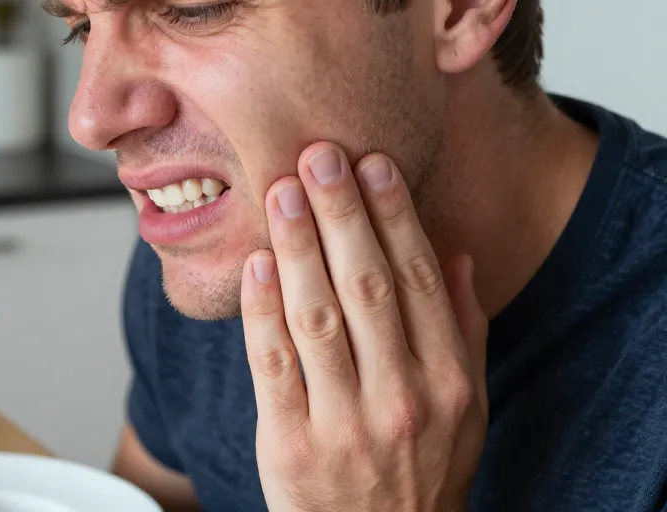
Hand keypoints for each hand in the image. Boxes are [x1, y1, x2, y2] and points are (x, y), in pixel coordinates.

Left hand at [240, 142, 488, 511]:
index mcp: (446, 381)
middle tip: (318, 155)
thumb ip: (462, 330)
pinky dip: (263, 312)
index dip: (393, 217)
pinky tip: (257, 264)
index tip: (371, 165)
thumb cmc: (422, 470)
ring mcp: (344, 423)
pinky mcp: (291, 444)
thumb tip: (454, 253)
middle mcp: (400, 398)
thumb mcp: (466, 407)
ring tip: (282, 192)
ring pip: (317, 318)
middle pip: (367, 288)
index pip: (416, 281)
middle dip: (342, 216)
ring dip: (299, 249)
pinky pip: (273, 367)